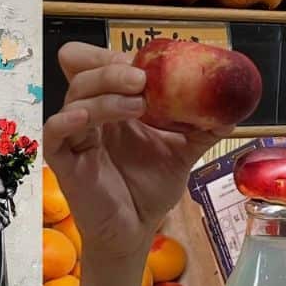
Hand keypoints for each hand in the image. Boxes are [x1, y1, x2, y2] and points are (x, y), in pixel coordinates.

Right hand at [43, 42, 231, 261]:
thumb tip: (231, 109)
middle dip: (111, 68)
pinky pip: (54, 132)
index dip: (116, 56)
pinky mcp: (65, 160)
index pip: (101, 63)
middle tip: (142, 79)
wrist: (137, 229)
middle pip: (84, 70)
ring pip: (75, 96)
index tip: (148, 63)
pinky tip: (85, 118)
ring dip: (106, 94)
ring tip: (138, 105)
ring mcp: (76, 135)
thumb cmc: (150, 187)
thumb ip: (203, 129)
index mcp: (115, 104)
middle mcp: (92, 114)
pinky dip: (67, 120)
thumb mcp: (182, 153)